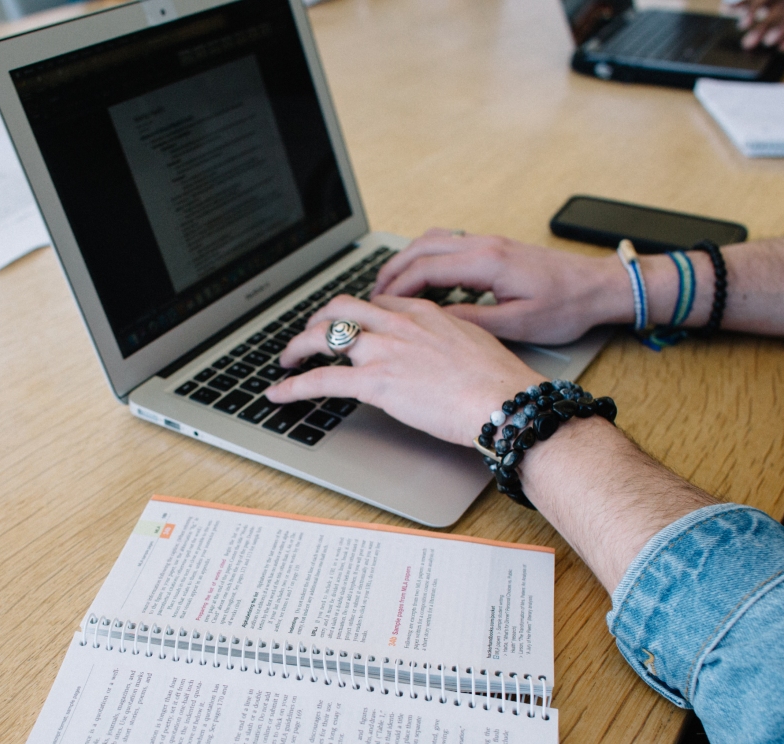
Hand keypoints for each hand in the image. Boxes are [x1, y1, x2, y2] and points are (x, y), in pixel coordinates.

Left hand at [264, 294, 540, 445]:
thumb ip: (454, 342)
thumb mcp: (478, 346)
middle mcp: (399, 324)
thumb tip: (450, 356)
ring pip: (323, 336)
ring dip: (298, 347)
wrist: (503, 400)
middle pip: (343, 308)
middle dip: (319, 319)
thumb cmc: (500, 382)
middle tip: (310, 334)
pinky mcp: (375, 382)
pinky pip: (321, 380)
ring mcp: (385, 351)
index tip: (354, 325)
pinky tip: (280, 394)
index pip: (380, 302)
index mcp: (426, 314)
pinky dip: (293, 386)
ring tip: (286, 360)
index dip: (360, 313)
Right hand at [371, 228, 632, 344]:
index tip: (378, 308)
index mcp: (486, 262)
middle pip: (420, 249)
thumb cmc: (566, 307)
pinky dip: (427, 259)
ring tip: (390, 288)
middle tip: (371, 297)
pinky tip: (424, 281)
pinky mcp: (496, 249)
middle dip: (391, 271)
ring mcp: (489, 243)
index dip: (395, 289)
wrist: (598, 287)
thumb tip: (434, 322)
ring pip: (433, 242)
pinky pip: (449, 246)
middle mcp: (483, 245)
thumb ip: (472, 320)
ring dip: (407, 262)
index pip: (424, 269)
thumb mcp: (517, 323)